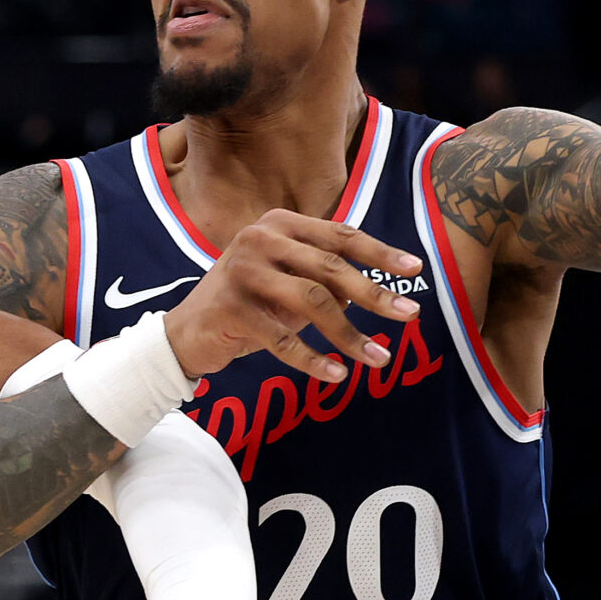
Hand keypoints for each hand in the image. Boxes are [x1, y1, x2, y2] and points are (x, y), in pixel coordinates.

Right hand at [165, 211, 422, 384]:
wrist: (185, 334)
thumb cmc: (247, 305)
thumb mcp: (288, 284)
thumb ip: (325, 280)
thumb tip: (379, 294)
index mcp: (279, 224)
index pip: (340, 235)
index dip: (380, 253)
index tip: (416, 270)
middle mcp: (259, 239)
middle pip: (331, 267)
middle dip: (375, 294)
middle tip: (410, 315)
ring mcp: (242, 271)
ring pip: (313, 301)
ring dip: (350, 335)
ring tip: (378, 358)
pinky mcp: (230, 308)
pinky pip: (284, 339)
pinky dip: (314, 360)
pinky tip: (337, 375)